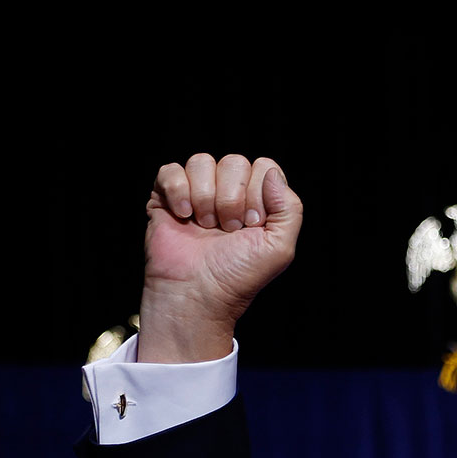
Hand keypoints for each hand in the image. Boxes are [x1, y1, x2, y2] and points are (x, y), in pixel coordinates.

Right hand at [139, 153, 302, 362]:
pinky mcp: (166, 198)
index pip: (264, 167)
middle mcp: (227, 193)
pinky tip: (183, 216)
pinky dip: (178, 191)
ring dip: (205, 197)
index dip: (258, 193)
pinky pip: (171, 170)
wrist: (196, 295)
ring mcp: (196, 194)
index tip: (251, 225)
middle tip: (227, 230)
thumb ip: (290, 209)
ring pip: (202, 161)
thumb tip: (272, 174)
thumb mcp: (279, 248)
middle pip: (234, 162)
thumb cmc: (236, 278)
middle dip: (231, 199)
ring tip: (205, 227)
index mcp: (256, 201)